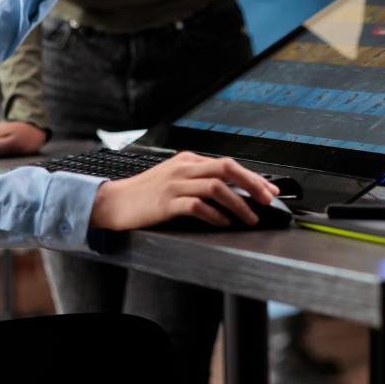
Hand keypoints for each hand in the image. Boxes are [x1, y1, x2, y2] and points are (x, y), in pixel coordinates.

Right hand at [89, 152, 277, 229]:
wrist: (113, 202)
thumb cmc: (146, 193)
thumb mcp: (174, 178)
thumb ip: (199, 180)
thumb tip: (233, 191)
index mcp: (188, 160)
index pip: (228, 163)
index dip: (253, 177)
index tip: (270, 191)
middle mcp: (184, 168)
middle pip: (227, 168)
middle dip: (253, 184)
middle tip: (267, 201)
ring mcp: (174, 185)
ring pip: (216, 187)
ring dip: (238, 204)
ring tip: (249, 218)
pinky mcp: (166, 203)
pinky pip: (197, 206)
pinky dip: (214, 215)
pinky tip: (222, 223)